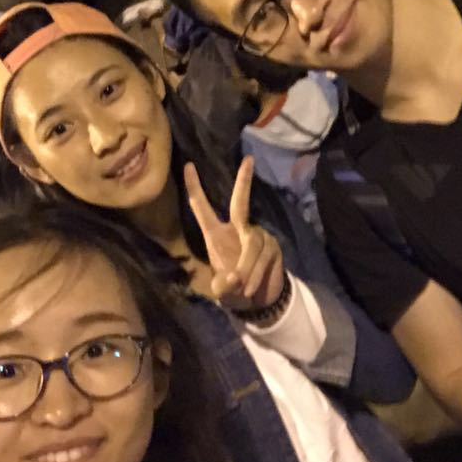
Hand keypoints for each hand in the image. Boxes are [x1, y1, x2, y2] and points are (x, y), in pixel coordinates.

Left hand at [184, 156, 285, 312]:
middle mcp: (238, 229)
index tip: (188, 165)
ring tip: (243, 289)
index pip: (202, 207)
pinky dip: (256, 274)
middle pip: (240, 203)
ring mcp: (257, 235)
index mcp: (216, 234)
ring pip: (252, 244)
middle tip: (248, 160)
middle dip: (244, 181)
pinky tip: (251, 288)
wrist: (260, 301)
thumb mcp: (222, 291)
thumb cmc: (234, 290)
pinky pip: (263, 257)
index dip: (194, 188)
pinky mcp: (272, 246)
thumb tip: (235, 277)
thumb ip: (222, 286)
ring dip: (246, 269)